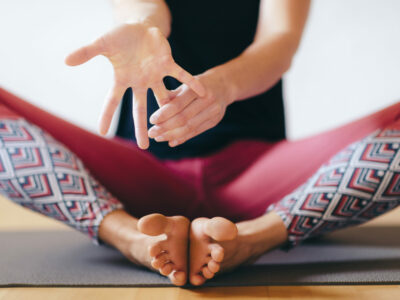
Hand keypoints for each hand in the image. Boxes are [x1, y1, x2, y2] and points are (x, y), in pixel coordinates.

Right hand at [64, 22, 204, 148]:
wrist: (140, 27)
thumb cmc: (120, 37)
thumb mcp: (102, 43)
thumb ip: (87, 53)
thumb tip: (65, 61)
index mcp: (122, 80)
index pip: (112, 101)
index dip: (106, 115)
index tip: (102, 132)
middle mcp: (140, 83)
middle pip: (141, 109)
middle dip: (143, 127)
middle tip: (145, 146)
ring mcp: (155, 75)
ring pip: (163, 98)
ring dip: (170, 111)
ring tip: (176, 127)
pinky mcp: (168, 64)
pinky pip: (182, 76)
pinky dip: (192, 83)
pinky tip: (203, 94)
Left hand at [147, 70, 234, 146]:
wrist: (224, 85)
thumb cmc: (197, 85)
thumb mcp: (185, 85)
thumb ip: (171, 96)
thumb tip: (156, 112)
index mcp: (196, 88)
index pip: (178, 104)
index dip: (164, 114)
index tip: (151, 120)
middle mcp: (207, 100)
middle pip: (183, 118)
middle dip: (165, 127)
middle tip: (151, 133)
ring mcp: (213, 111)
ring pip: (189, 127)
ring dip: (172, 135)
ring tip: (158, 138)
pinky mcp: (214, 121)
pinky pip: (196, 132)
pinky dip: (182, 138)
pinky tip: (171, 142)